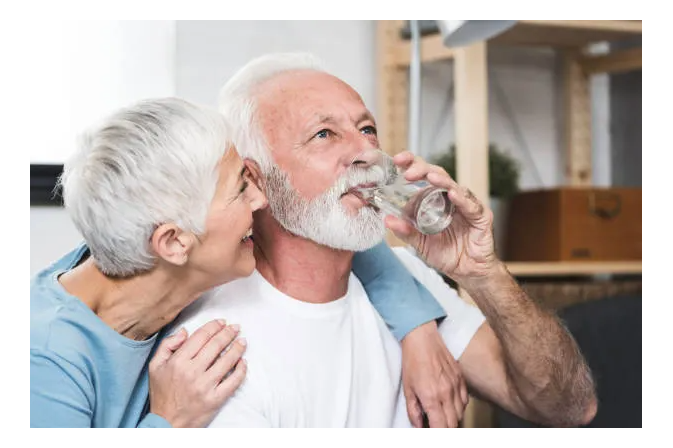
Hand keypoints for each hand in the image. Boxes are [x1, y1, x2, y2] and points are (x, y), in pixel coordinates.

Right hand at [148, 319, 246, 427]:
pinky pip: (233, 381)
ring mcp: (205, 386)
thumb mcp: (155, 366)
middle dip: (228, 333)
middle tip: (235, 328)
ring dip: (238, 348)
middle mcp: (192, 372)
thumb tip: (184, 331)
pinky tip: (243, 362)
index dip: (214, 326)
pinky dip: (241, 370)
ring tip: (242, 341)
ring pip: (227, 361)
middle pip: (216, 345)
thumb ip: (167, 345)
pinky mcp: (215, 399)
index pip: (201, 337)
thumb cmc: (162, 394)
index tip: (222, 322)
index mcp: (178, 362)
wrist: (166, 423)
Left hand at [385, 151, 498, 282]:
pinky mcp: (481, 216)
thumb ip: (406, 231)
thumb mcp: (420, 243)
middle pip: (437, 175)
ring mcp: (466, 205)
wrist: (468, 272)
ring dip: (441, 180)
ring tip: (429, 177)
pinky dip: (462, 198)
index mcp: (435, 199)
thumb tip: (387, 220)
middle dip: (422, 169)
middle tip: (408, 172)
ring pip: (454, 186)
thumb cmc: (447, 254)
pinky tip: (452, 194)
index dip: (411, 165)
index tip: (397, 160)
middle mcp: (450, 198)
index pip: (423, 175)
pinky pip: (471, 205)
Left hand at [401, 321, 467, 427]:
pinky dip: (460, 406)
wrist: (423, 339)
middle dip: (446, 427)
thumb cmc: (413, 361)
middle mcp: (447, 394)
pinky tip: (451, 404)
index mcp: (431, 397)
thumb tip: (418, 425)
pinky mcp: (461, 379)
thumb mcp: (407, 389)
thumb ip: (413, 411)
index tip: (432, 429)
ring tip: (443, 415)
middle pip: (454, 423)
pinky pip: (466, 400)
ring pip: (461, 413)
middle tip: (436, 423)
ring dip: (453, 418)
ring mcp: (456, 386)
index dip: (437, 431)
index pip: (441, 427)